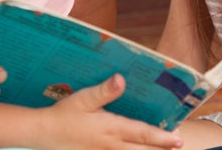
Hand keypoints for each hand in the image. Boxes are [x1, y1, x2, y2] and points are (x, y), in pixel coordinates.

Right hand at [34, 74, 182, 149]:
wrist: (43, 134)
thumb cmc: (64, 114)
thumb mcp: (83, 99)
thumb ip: (104, 91)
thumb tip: (121, 79)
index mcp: (111, 130)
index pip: (143, 135)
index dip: (162, 138)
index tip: (178, 139)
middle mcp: (111, 146)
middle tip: (178, 146)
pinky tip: (136, 149)